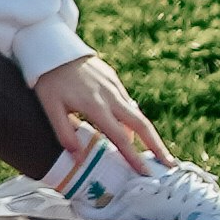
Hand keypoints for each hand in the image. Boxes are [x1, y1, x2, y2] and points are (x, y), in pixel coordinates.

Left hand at [39, 51, 173, 177]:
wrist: (54, 47)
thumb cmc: (50, 79)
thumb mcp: (50, 107)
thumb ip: (64, 132)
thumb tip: (78, 157)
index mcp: (96, 106)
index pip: (120, 137)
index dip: (134, 156)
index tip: (145, 172)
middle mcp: (111, 96)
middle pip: (141, 125)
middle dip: (157, 146)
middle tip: (169, 163)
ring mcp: (114, 86)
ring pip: (135, 114)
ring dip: (146, 134)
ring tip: (151, 152)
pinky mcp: (113, 79)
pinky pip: (127, 103)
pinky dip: (132, 119)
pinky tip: (129, 130)